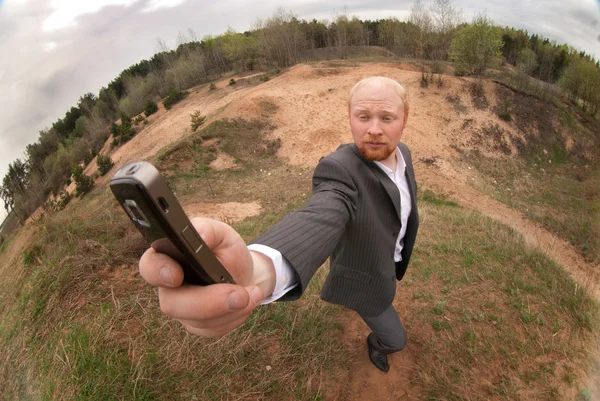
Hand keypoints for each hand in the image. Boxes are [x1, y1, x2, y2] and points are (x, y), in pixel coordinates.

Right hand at [139, 217, 275, 336]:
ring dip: (231, 309)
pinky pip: (213, 328)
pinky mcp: (197, 325)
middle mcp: (168, 287)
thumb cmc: (226, 250)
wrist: (243, 272)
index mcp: (168, 257)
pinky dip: (236, 316)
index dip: (158, 272)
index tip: (176, 276)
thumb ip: (208, 230)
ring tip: (252, 293)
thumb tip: (200, 236)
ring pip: (198, 320)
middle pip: (172, 304)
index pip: (149, 266)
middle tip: (240, 295)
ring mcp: (181, 309)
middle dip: (209, 302)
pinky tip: (247, 302)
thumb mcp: (222, 233)